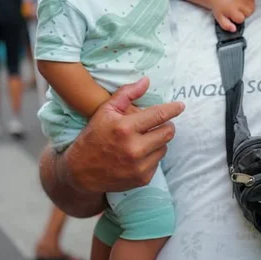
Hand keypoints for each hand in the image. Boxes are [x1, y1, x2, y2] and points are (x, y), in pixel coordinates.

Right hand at [63, 78, 184, 193]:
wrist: (80, 172)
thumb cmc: (93, 137)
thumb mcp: (105, 111)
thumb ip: (127, 94)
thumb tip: (146, 81)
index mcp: (125, 128)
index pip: (159, 115)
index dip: (173, 109)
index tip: (180, 106)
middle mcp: (134, 148)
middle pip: (167, 132)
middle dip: (165, 125)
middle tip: (157, 124)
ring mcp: (139, 166)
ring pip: (164, 147)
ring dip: (158, 141)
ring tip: (143, 139)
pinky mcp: (142, 178)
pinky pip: (157, 162)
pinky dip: (151, 156)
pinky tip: (137, 154)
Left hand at [213, 0, 255, 31]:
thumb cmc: (220, 8)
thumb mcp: (220, 19)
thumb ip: (226, 25)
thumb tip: (234, 29)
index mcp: (231, 8)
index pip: (241, 19)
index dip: (237, 20)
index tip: (233, 16)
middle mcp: (238, 1)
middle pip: (248, 13)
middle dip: (244, 15)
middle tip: (237, 12)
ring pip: (252, 8)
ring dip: (248, 10)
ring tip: (240, 9)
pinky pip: (253, 1)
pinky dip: (250, 4)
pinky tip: (243, 5)